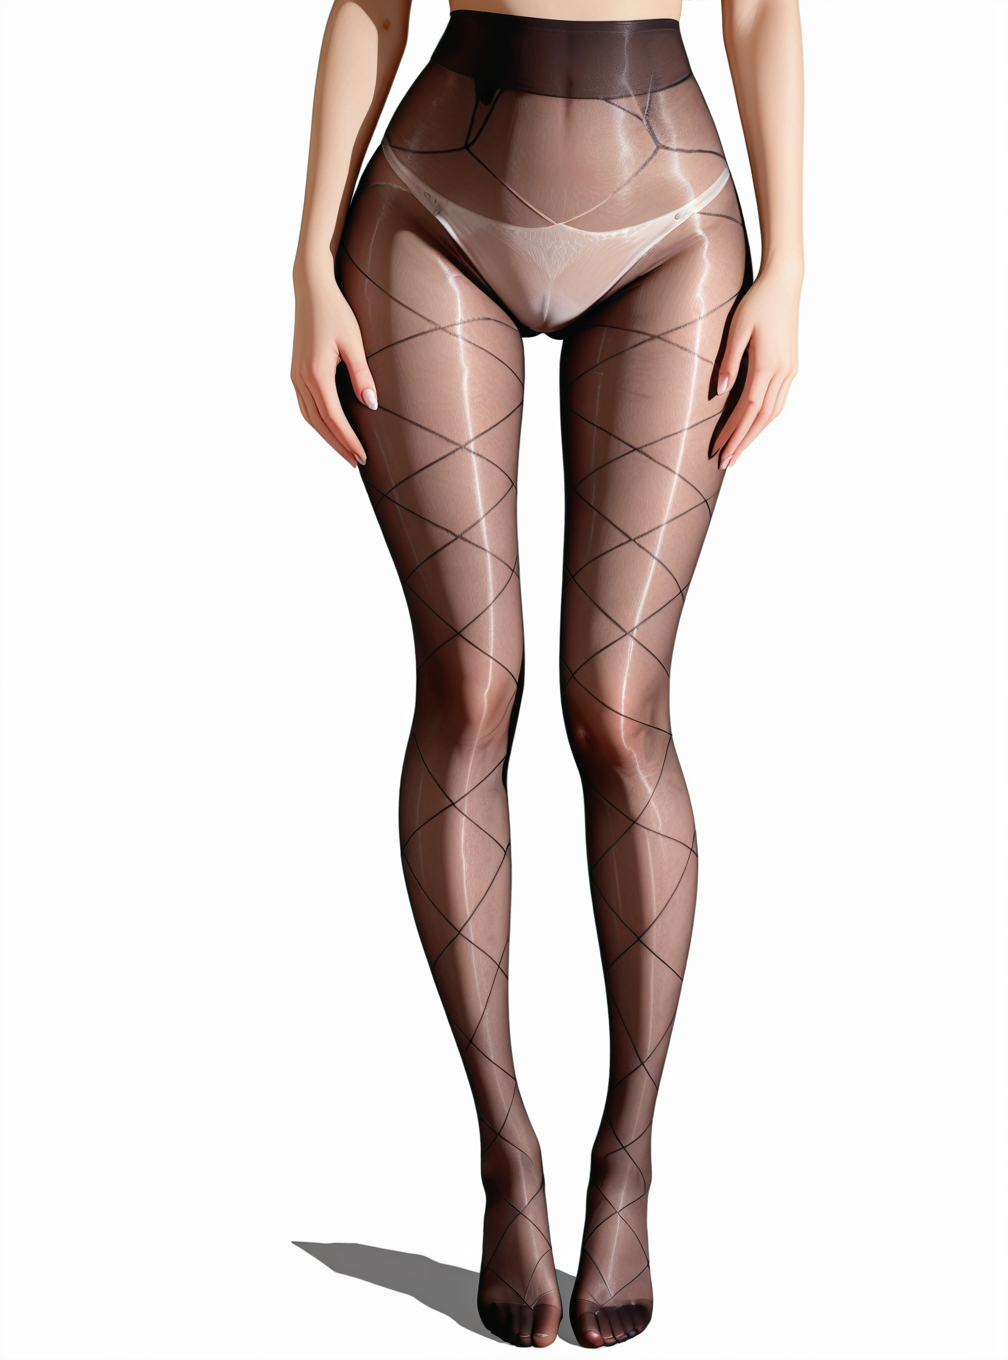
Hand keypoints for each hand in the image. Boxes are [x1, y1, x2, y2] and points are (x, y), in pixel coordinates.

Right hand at [291, 257, 377, 468]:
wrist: (311, 289)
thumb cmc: (336, 311)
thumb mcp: (354, 341)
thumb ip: (362, 373)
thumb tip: (371, 404)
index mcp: (316, 373)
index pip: (333, 418)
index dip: (348, 440)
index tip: (362, 456)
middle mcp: (301, 378)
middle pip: (319, 423)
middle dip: (338, 445)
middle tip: (356, 462)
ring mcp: (295, 375)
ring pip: (309, 417)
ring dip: (327, 437)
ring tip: (345, 451)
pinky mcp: (296, 371)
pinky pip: (305, 406)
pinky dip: (317, 422)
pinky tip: (330, 428)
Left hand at [711, 260, 800, 470]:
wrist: (785, 283)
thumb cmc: (757, 301)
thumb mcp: (737, 328)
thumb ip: (728, 361)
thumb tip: (719, 393)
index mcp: (767, 364)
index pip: (747, 408)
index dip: (733, 432)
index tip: (719, 450)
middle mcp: (783, 372)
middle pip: (761, 418)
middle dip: (743, 442)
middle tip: (726, 463)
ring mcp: (791, 370)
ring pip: (773, 413)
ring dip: (755, 434)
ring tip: (738, 450)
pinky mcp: (792, 366)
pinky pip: (779, 401)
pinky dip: (766, 418)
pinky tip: (754, 426)